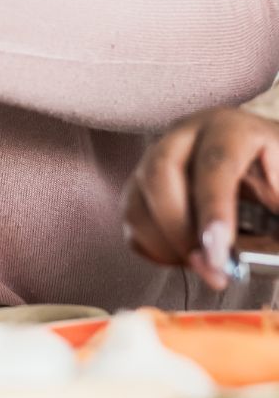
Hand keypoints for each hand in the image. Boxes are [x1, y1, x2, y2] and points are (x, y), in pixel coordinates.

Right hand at [121, 107, 278, 289]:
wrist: (262, 165)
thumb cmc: (276, 174)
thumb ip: (277, 209)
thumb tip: (251, 251)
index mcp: (231, 129)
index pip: (215, 163)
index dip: (214, 208)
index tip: (218, 250)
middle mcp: (186, 135)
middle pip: (160, 173)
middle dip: (179, 228)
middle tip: (209, 268)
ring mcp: (157, 156)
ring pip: (138, 198)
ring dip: (166, 243)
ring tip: (204, 265)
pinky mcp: (142, 182)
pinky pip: (133, 218)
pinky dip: (154, 247)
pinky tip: (186, 254)